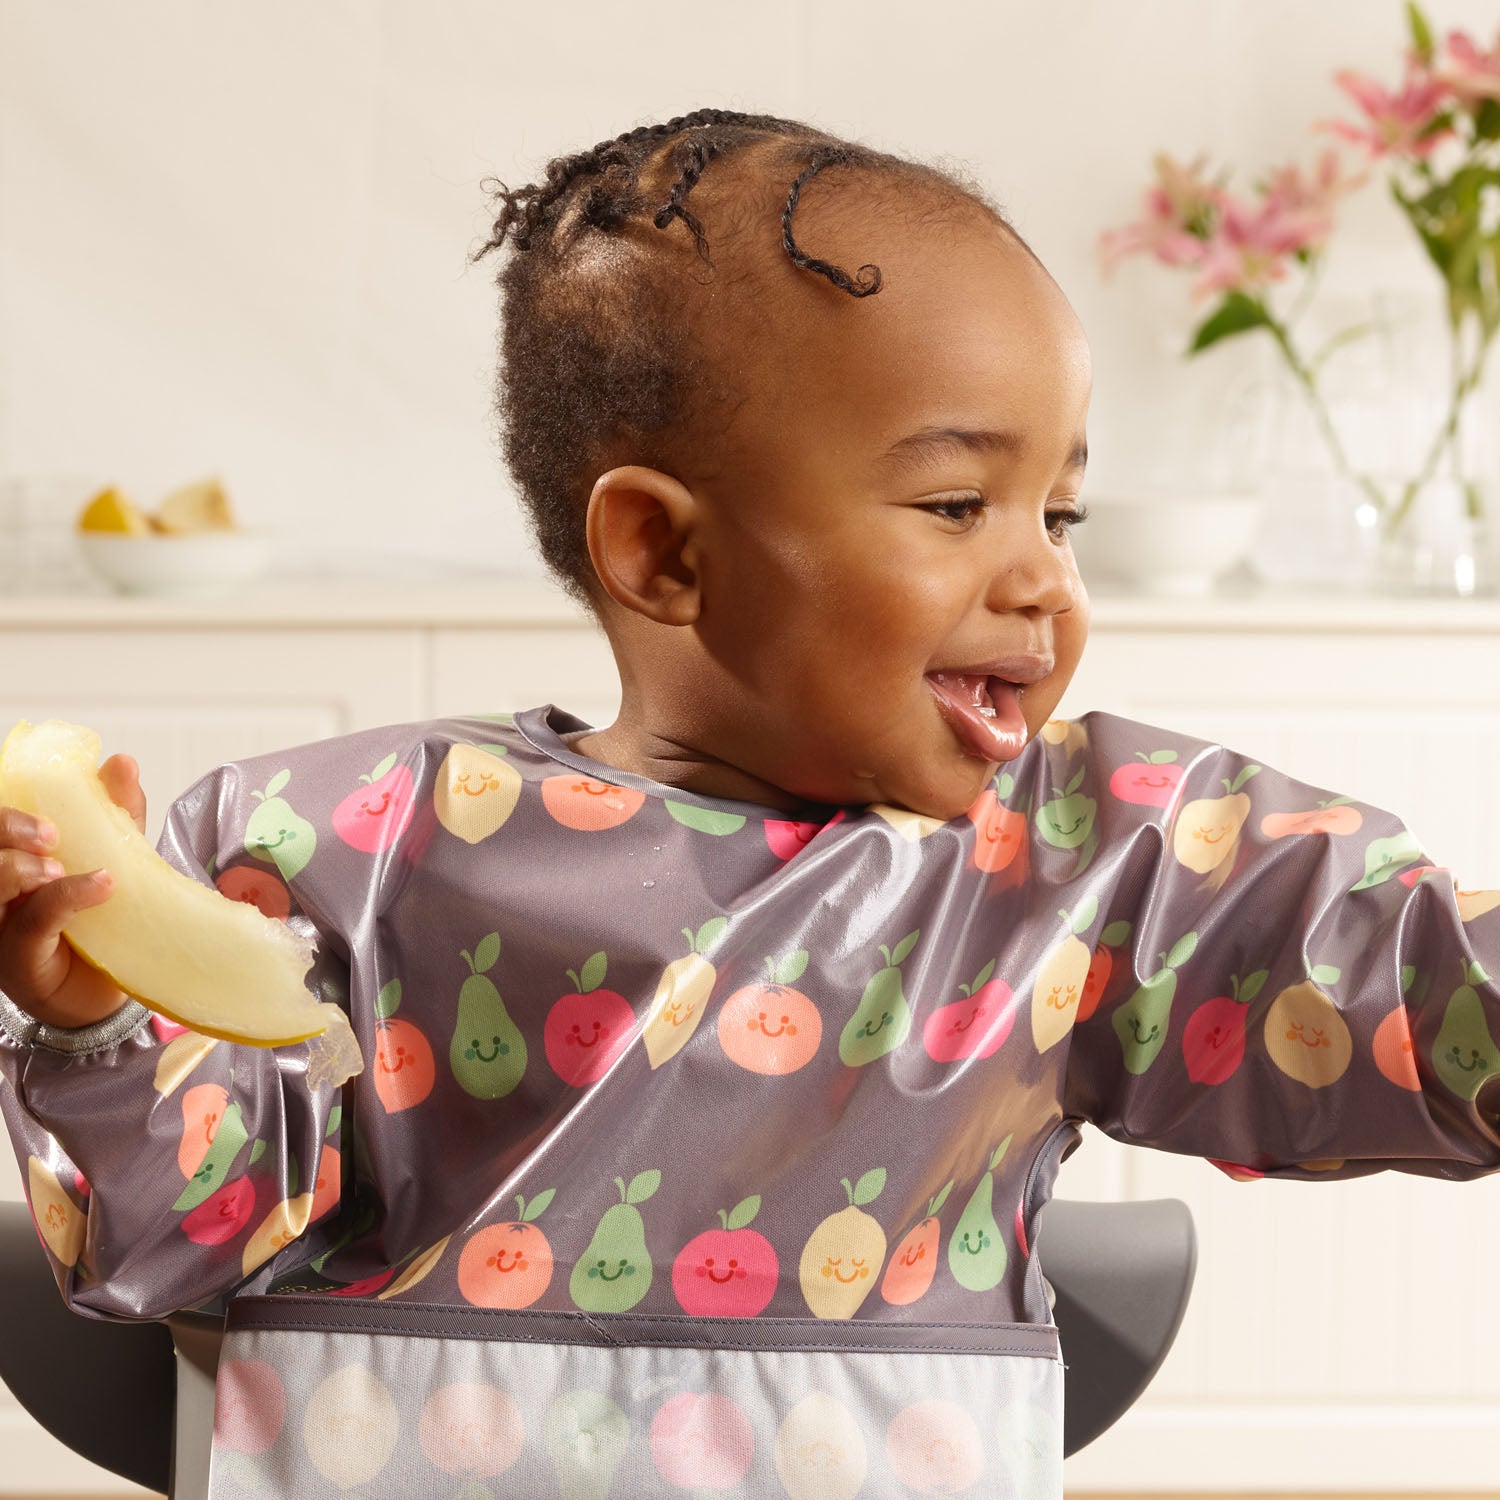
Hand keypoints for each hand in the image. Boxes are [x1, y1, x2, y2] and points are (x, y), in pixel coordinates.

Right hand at [0, 755, 144, 1028]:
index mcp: (8, 861)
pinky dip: (65, 897)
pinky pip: (28, 924)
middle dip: (3, 828)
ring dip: (19, 867)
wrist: (107, 991)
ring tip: (62, 868)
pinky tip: (101, 885)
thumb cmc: (99, 924)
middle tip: (50, 835)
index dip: (4, 812)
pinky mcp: (16, 962)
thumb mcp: (111, 858)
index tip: (45, 808)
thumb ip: (114, 815)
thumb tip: (121, 762)